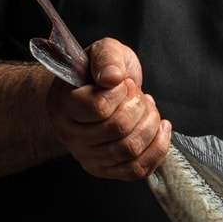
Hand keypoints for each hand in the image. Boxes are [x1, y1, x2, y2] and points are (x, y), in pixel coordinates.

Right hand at [46, 37, 170, 179]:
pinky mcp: (106, 170)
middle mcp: (70, 135)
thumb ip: (108, 57)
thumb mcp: (106, 51)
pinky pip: (137, 170)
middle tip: (139, 96)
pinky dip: (157, 148)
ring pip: (130, 149)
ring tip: (148, 110)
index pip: (99, 107)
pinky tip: (160, 129)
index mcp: (62, 105)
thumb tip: (112, 77)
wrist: (95, 93)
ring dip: (151, 125)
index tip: (124, 83)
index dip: (122, 93)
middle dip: (140, 107)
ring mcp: (87, 156)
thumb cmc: (100, 74)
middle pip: (119, 129)